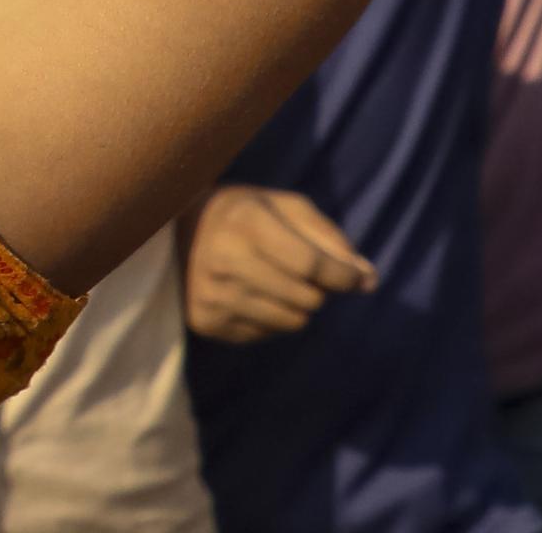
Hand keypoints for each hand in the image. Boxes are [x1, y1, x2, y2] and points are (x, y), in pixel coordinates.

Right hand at [184, 184, 376, 342]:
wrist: (172, 228)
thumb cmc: (244, 214)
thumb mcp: (285, 207)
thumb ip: (329, 239)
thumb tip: (369, 280)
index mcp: (245, 221)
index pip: (312, 265)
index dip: (345, 276)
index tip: (359, 278)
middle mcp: (223, 259)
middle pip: (307, 299)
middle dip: (318, 289)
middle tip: (299, 271)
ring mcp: (211, 295)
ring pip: (292, 322)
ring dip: (296, 306)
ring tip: (273, 281)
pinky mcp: (205, 321)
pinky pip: (267, 335)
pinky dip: (271, 318)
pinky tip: (250, 294)